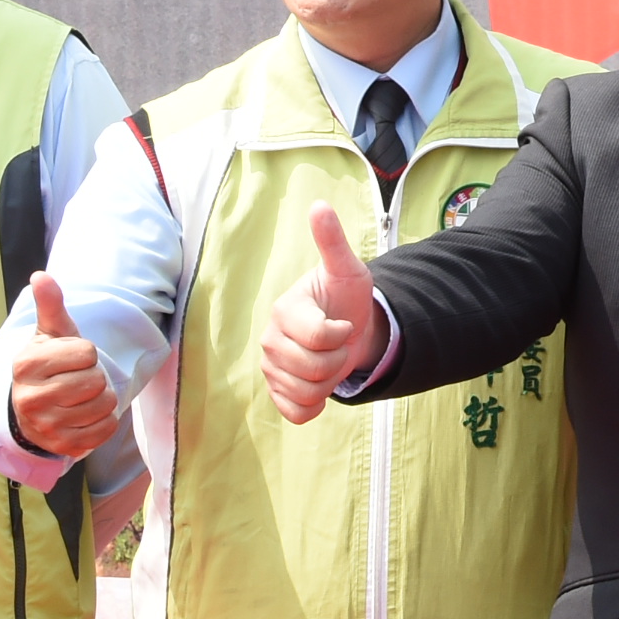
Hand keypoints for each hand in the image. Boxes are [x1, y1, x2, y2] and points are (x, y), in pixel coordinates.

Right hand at [7, 272, 121, 459]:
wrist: (32, 410)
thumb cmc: (49, 365)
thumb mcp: (50, 334)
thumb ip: (50, 305)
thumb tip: (41, 276)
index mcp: (27, 364)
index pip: (87, 352)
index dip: (86, 353)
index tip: (71, 359)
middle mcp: (30, 397)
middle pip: (96, 381)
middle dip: (96, 376)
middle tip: (78, 379)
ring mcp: (45, 426)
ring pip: (104, 406)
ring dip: (102, 400)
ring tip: (82, 397)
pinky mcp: (62, 447)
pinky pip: (106, 429)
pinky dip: (105, 421)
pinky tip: (86, 416)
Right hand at [259, 202, 378, 423]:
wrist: (349, 328)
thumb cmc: (346, 297)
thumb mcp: (348, 270)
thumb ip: (333, 242)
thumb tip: (319, 206)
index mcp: (285, 310)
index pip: (319, 336)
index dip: (342, 333)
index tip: (343, 322)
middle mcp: (269, 339)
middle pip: (314, 368)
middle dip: (337, 359)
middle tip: (338, 343)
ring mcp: (270, 367)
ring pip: (306, 392)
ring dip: (329, 382)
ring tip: (328, 360)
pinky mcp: (276, 391)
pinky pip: (294, 412)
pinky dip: (312, 406)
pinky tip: (318, 388)